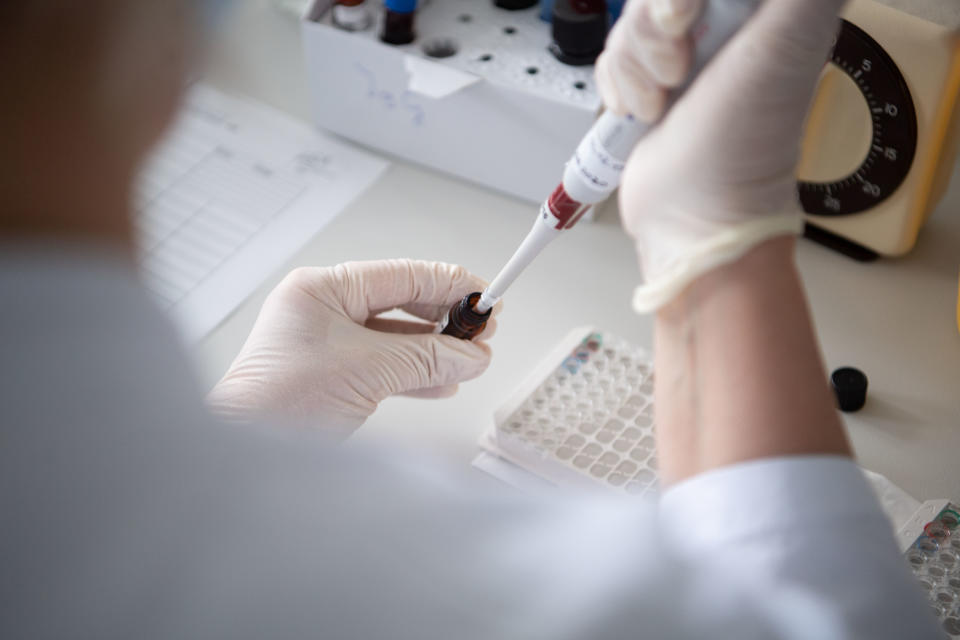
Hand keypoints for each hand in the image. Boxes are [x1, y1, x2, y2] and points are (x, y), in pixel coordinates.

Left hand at [207, 260, 497, 434]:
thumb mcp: (368, 371)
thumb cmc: (277, 404)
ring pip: (396, 337)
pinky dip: (416, 374)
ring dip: (436, 350)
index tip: (485, 296)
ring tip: (471, 360)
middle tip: (484, 330)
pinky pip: (385, 365)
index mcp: (322, 290)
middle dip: (445, 319)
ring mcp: (326, 343)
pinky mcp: (332, 376)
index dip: (449, 285)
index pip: (400, 276)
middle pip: (400, 303)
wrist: (245, 456)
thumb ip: (426, 358)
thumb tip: (471, 355)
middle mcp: (323, 310)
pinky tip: (444, 382)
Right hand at [596, 0, 845, 309]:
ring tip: (667, 101)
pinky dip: (619, 87)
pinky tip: (646, 112)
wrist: (694, 211)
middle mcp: (726, 24)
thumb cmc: (743, 143)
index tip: (686, 16)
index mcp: (766, 7)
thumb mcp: (789, 36)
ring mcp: (684, 54)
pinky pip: (610, 54)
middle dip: (658, 27)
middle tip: (682, 64)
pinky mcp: (646, 80)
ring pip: (630, 19)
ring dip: (638, 65)